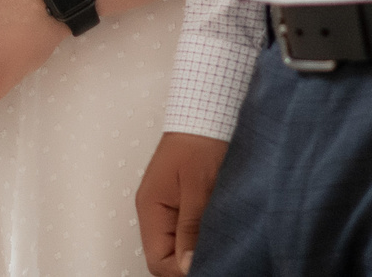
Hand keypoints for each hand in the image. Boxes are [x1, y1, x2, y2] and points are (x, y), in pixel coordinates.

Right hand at [136, 131, 226, 275]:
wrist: (206, 111)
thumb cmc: (201, 139)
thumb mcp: (199, 186)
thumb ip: (192, 227)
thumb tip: (188, 265)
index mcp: (151, 207)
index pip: (157, 260)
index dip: (181, 270)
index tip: (208, 265)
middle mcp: (154, 210)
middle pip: (165, 257)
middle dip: (188, 262)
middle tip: (218, 255)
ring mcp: (167, 207)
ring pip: (176, 246)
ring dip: (196, 249)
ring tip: (219, 243)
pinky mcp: (182, 202)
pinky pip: (186, 232)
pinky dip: (200, 237)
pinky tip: (216, 233)